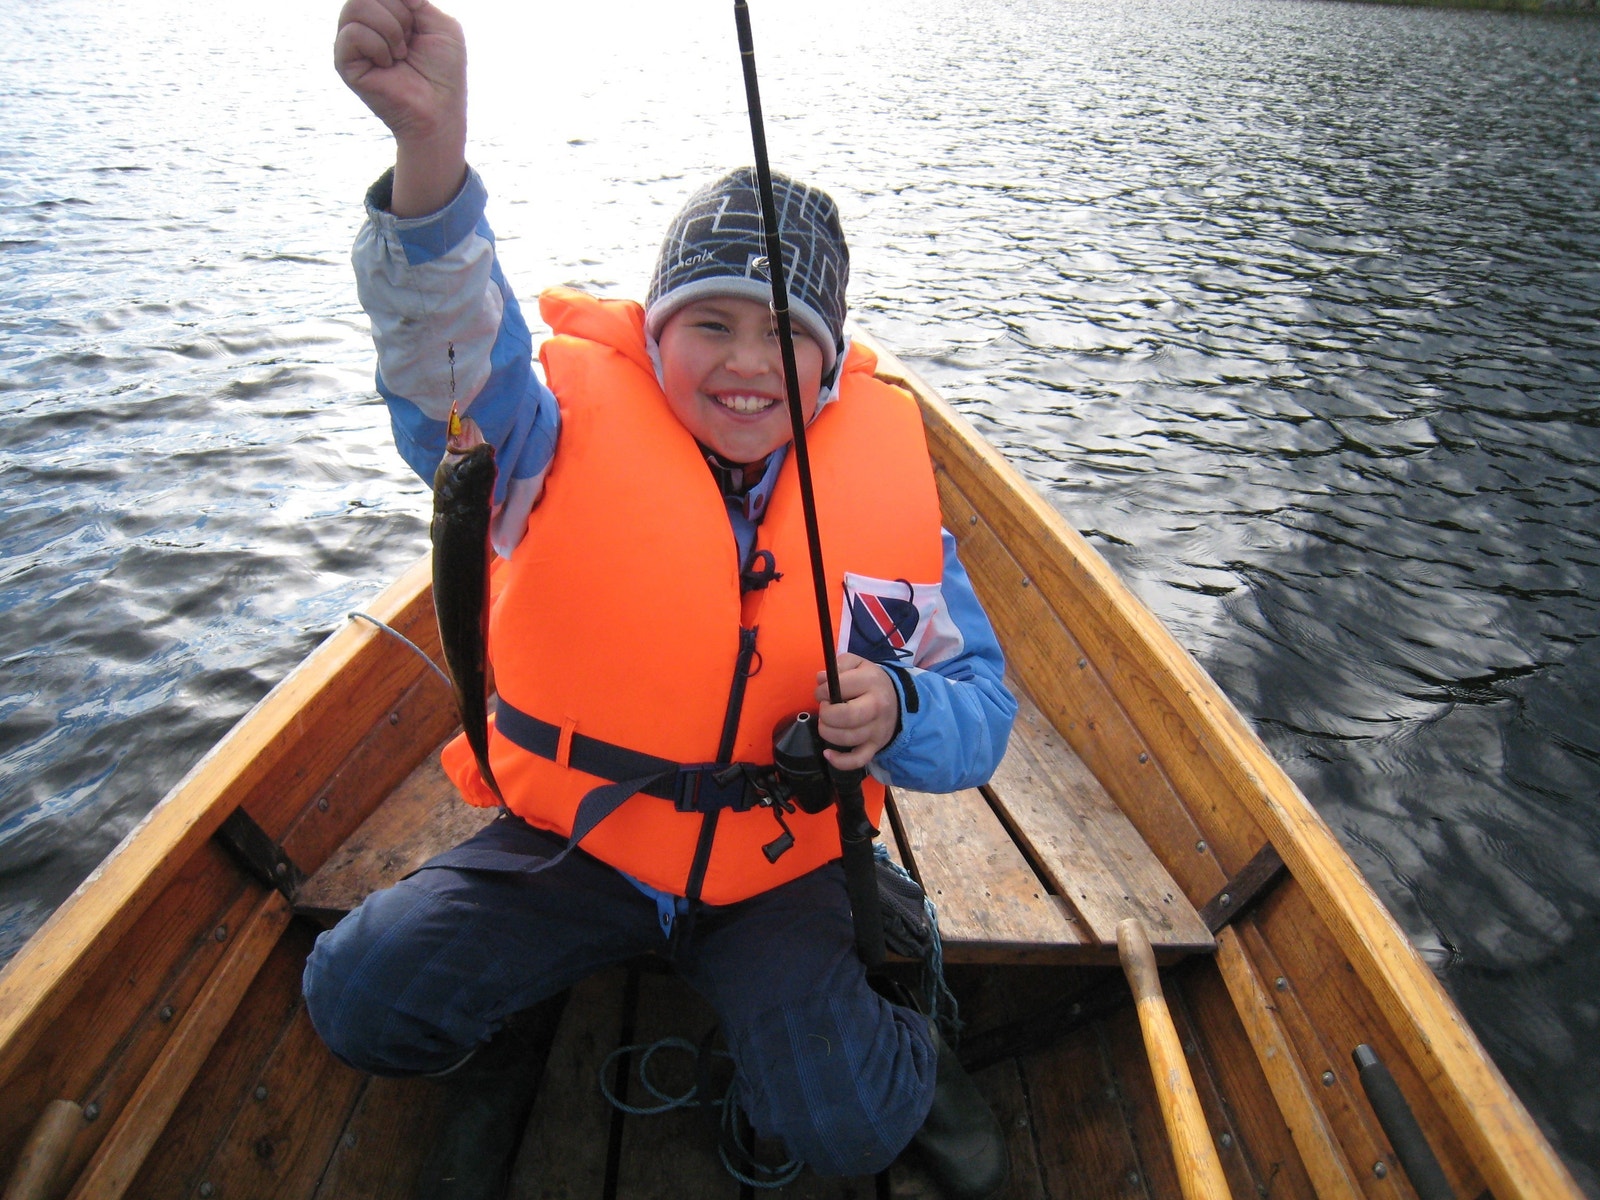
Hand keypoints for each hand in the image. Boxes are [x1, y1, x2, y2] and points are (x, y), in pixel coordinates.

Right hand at [335, 0, 466, 215]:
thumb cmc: (443, 71)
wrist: (439, 110)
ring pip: (355, 6)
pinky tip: (388, 64)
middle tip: (409, 42)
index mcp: (385, 11)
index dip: (404, 2)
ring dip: (390, 29)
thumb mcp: (441, 24)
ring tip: (400, 54)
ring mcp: (351, 43)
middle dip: (399, 14)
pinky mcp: (344, 63)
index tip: (417, 22)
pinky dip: (378, 46)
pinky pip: (353, 34)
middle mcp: (364, 24)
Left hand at [815, 654, 899, 772]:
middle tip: (825, 709)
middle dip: (826, 714)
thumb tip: (821, 679)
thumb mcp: (857, 664)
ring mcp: (877, 730)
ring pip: (847, 738)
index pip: (839, 687)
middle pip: (845, 716)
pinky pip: (857, 761)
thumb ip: (839, 665)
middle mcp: (877, 707)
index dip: (822, 691)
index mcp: (871, 682)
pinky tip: (828, 753)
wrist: (896, 701)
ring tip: (827, 724)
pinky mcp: (875, 747)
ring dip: (828, 732)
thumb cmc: (870, 682)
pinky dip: (840, 761)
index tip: (822, 693)